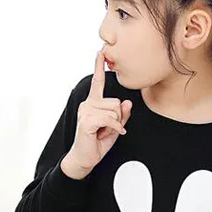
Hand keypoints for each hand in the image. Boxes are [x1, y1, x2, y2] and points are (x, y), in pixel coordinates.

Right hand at [60, 50, 132, 179]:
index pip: (98, 82)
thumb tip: (127, 103)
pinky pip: (109, 119)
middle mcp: (87, 104)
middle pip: (116, 102)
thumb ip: (121, 115)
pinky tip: (106, 135)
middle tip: (106, 129)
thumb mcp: (114, 127)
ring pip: (114, 110)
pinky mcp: (86, 120)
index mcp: (93, 103)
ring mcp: (86, 111)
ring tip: (102, 132)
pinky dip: (113, 128)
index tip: (100, 53)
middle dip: (117, 118)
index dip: (99, 67)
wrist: (84, 159)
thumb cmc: (96, 143)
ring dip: (114, 125)